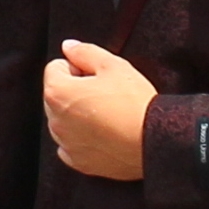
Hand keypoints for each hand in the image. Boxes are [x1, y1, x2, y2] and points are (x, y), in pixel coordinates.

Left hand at [42, 39, 151, 179]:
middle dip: (75, 91)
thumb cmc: (134, 103)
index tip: (97, 75)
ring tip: (108, 115)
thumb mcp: (113, 65)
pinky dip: (83, 139)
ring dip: (78, 115)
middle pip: (56, 95)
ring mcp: (65, 143)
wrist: (153, 141)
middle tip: (106, 94)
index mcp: (57, 92)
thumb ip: (85, 51)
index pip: (55, 68)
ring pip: (64, 121)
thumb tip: (69, 47)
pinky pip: (72, 145)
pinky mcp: (78, 162)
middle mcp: (55, 120)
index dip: (78, 66)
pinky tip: (105, 134)